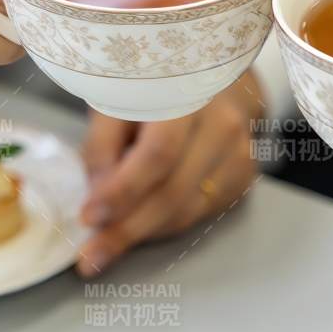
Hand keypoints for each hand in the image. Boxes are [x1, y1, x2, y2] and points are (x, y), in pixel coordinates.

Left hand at [74, 71, 264, 275]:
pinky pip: (200, 214)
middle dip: (127, 229)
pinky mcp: (244, 174)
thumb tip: (98, 202)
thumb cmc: (156, 85)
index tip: (88, 217)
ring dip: (143, 234)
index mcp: (187, 94)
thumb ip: (103, 146)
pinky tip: (139, 227)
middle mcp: (223, 123)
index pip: (159, 153)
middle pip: (174, 192)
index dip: (123, 190)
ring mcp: (240, 152)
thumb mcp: (117, 98)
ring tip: (104, 248)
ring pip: (187, 211)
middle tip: (90, 256)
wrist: (213, 75)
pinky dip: (164, 226)